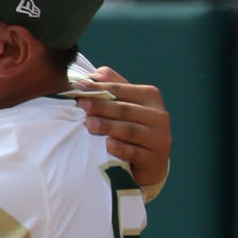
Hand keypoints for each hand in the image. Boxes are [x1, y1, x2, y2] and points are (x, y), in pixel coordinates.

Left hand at [76, 65, 169, 188]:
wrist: (148, 163)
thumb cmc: (130, 127)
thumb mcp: (124, 104)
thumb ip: (113, 87)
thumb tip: (95, 74)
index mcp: (150, 97)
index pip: (120, 90)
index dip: (98, 88)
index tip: (77, 87)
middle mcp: (159, 115)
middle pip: (125, 109)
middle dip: (101, 106)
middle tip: (80, 105)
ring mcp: (159, 138)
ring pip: (131, 130)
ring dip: (109, 127)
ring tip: (89, 124)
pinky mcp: (156, 159)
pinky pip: (136, 153)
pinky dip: (122, 149)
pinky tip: (107, 145)